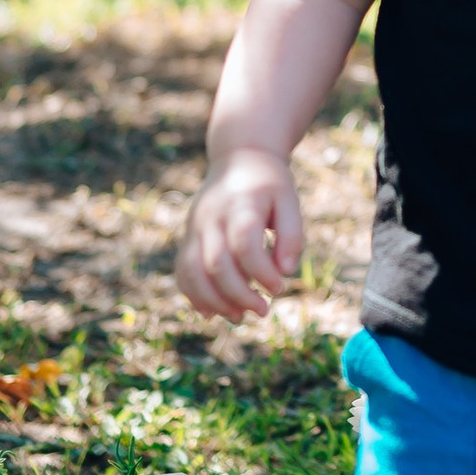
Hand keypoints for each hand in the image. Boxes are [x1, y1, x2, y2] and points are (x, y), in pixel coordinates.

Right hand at [178, 152, 302, 322]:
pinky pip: (183, 272)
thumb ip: (292, 235)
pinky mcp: (187, 238)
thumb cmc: (269, 184)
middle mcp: (212, 217)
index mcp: (240, 205)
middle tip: (263, 310)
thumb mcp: (289, 200)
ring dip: (215, 302)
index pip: (244, 245)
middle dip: (239, 295)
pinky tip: (214, 312)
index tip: (279, 287)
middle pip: (216, 264)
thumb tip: (285, 271)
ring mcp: (195, 228)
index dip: (261, 273)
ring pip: (193, 272)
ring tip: (240, 316)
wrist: (238, 158)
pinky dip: (195, 296)